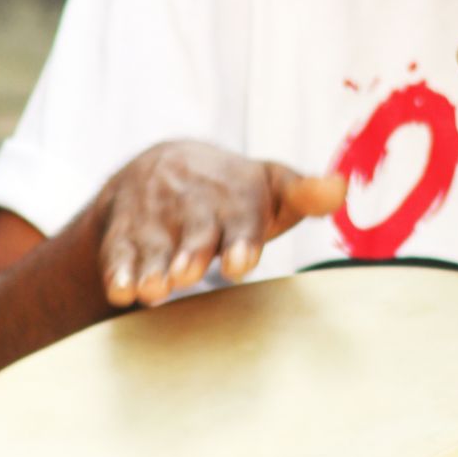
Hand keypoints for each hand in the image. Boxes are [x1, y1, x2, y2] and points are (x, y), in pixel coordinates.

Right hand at [94, 140, 345, 306]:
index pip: (242, 213)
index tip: (241, 264)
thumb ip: (306, 194)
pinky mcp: (125, 230)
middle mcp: (195, 202)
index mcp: (237, 193)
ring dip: (152, 267)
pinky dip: (118, 270)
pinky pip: (119, 249)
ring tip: (154, 290)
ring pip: (154, 243)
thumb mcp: (273, 186)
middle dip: (191, 252)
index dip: (242, 238)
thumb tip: (339, 185)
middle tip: (187, 276)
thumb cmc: (237, 193)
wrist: (165, 165)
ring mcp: (157, 216)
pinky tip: (120, 291)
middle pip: (194, 229)